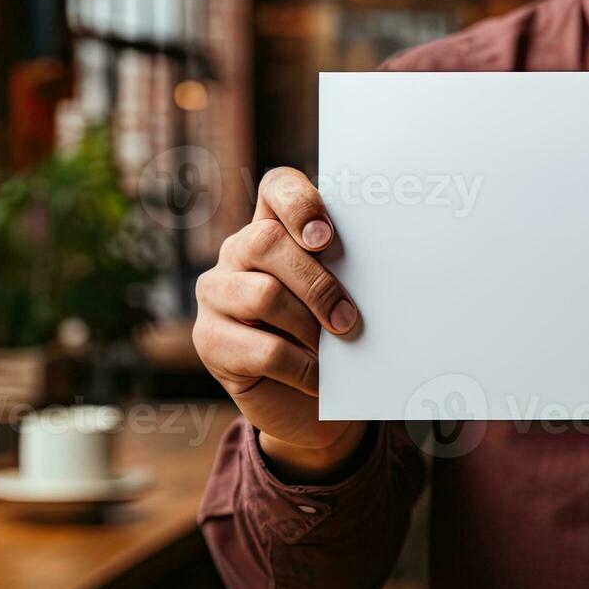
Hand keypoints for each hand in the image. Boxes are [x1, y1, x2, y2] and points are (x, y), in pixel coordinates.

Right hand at [194, 167, 366, 480]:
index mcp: (274, 227)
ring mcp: (216, 293)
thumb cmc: (332, 337)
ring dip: (309, 326)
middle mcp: (237, 251)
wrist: (307, 401)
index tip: (326, 237)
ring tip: (334, 347)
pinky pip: (261, 349)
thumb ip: (346, 272)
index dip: (298, 203)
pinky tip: (318, 378)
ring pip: (263, 295)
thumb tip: (380, 270)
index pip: (277, 188)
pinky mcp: (208, 339)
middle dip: (317, 282)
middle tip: (348, 318)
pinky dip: (301, 367)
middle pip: (267, 242)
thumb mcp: (344, 296)